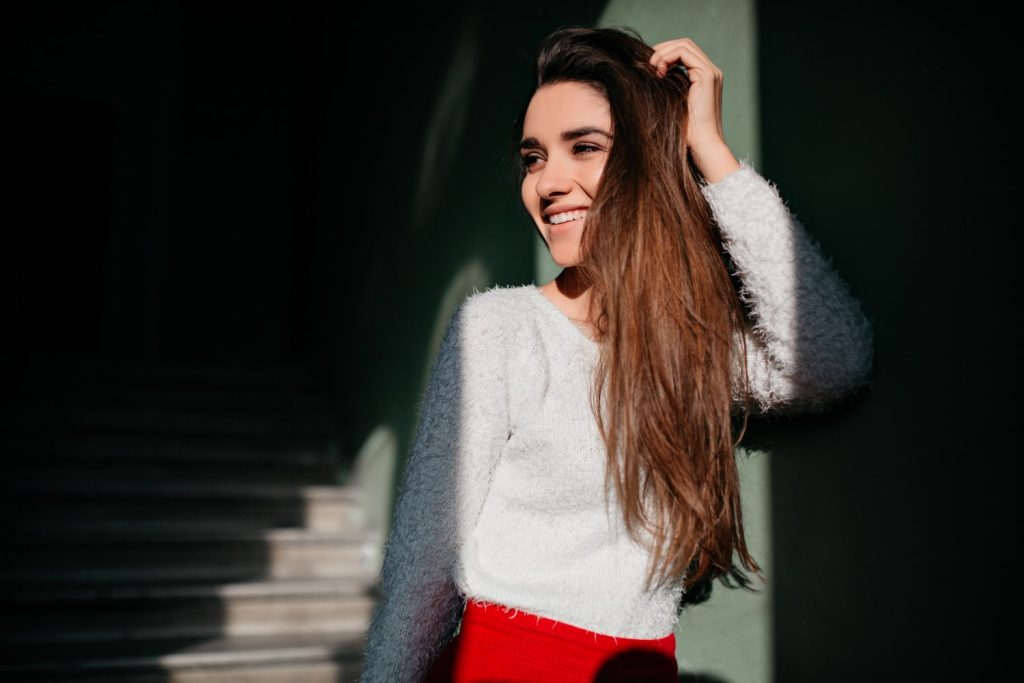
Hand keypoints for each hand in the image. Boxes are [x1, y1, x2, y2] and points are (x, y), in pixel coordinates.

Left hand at [648, 37, 738, 181]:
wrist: (702, 147)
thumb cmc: (684, 134)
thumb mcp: (671, 105)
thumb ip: (666, 88)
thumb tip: (645, 75)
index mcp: (703, 79)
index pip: (683, 53)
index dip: (664, 54)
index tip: (648, 68)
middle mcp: (710, 73)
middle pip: (684, 44)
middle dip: (662, 50)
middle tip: (646, 65)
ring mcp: (711, 73)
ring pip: (685, 45)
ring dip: (663, 52)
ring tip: (652, 69)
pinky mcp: (708, 75)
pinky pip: (685, 52)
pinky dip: (668, 57)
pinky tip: (657, 72)